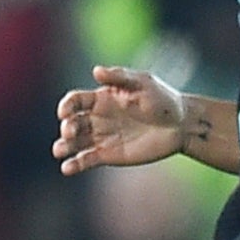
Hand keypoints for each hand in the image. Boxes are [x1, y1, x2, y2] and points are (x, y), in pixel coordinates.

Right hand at [55, 66, 186, 174]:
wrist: (180, 125)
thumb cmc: (163, 99)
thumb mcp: (143, 83)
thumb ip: (120, 77)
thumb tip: (95, 71)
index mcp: (102, 98)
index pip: (75, 101)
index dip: (66, 106)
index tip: (65, 112)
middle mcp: (98, 117)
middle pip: (73, 122)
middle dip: (67, 127)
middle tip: (70, 132)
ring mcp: (103, 137)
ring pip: (76, 142)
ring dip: (64, 146)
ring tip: (59, 151)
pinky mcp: (110, 155)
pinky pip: (88, 159)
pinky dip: (76, 164)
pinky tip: (67, 168)